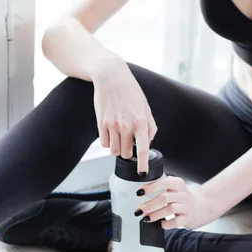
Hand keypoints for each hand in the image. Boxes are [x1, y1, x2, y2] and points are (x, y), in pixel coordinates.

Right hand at [91, 58, 157, 173]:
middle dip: (127, 151)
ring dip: (117, 147)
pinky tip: (111, 131)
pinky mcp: (101, 123)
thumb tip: (148, 143)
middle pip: (125, 153)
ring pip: (114, 151)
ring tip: (119, 136)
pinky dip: (107, 142)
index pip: (142, 150)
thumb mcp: (146, 107)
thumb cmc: (131, 91)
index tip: (142, 173)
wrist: (112, 77)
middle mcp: (126, 125)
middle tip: (128, 140)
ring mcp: (112, 125)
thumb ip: (150, 127)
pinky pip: (104, 143)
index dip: (142, 165)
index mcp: (140, 122)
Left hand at [136, 174, 215, 229]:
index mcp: (178, 184)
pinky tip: (160, 224)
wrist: (202, 207)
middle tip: (138, 210)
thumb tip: (141, 189)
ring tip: (146, 218)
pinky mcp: (188, 218)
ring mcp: (187, 207)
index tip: (139, 192)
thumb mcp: (175, 188)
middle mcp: (183, 194)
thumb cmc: (182, 197)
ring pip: (169, 209)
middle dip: (149, 205)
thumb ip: (161, 185)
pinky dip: (166, 224)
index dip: (151, 187)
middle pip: (164, 198)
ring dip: (155, 215)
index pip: (164, 182)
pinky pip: (176, 222)